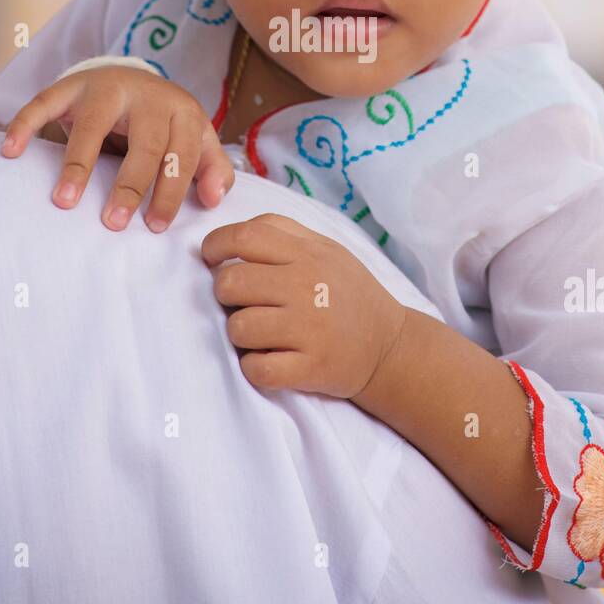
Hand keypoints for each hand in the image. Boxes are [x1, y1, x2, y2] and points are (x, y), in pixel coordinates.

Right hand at [0, 65, 235, 231]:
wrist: (132, 76)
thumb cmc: (165, 122)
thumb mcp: (196, 139)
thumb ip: (212, 168)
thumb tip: (215, 199)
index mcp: (181, 110)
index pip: (180, 154)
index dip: (170, 192)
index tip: (155, 226)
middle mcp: (145, 94)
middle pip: (143, 143)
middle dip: (130, 185)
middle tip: (114, 223)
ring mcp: (104, 86)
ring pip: (94, 123)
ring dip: (78, 164)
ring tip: (65, 200)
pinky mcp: (69, 85)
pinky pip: (44, 102)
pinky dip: (25, 124)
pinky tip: (11, 150)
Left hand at [200, 213, 405, 398]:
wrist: (391, 346)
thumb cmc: (348, 294)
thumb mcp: (326, 250)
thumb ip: (283, 234)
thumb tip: (231, 235)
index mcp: (308, 254)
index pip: (245, 236)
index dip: (215, 245)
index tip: (212, 259)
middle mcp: (307, 287)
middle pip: (230, 283)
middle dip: (225, 295)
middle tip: (242, 302)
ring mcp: (309, 328)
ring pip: (238, 328)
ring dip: (241, 335)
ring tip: (261, 334)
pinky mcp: (311, 367)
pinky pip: (256, 368)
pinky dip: (255, 368)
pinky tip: (271, 359)